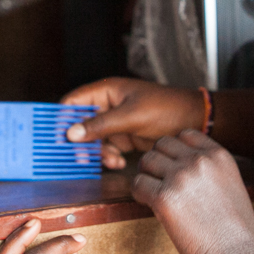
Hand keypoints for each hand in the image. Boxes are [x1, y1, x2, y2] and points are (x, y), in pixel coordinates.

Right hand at [62, 78, 204, 169]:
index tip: (58, 138)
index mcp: (107, 91)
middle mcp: (108, 105)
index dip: (62, 119)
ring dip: (98, 153)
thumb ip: (101, 124)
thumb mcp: (131, 116)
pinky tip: (120, 163)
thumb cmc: (167, 108)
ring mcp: (116, 122)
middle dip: (81, 142)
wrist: (195, 121)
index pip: (73, 102)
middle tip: (81, 158)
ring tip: (111, 161)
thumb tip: (71, 133)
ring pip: (94, 140)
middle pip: (81, 124)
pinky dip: (110, 157)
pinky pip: (108, 149)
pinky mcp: (125, 137)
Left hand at [132, 132, 253, 253]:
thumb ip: (211, 171)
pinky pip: (137, 184)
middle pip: (162, 145)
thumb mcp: (232, 187)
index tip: (174, 167)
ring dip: (146, 175)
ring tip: (153, 194)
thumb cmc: (236, 232)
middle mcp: (199, 161)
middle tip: (158, 181)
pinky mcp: (164, 198)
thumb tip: (185, 168)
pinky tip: (148, 204)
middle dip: (158, 161)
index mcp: (219, 156)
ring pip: (147, 161)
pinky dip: (139, 193)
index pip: (186, 135)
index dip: (175, 150)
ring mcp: (181, 177)